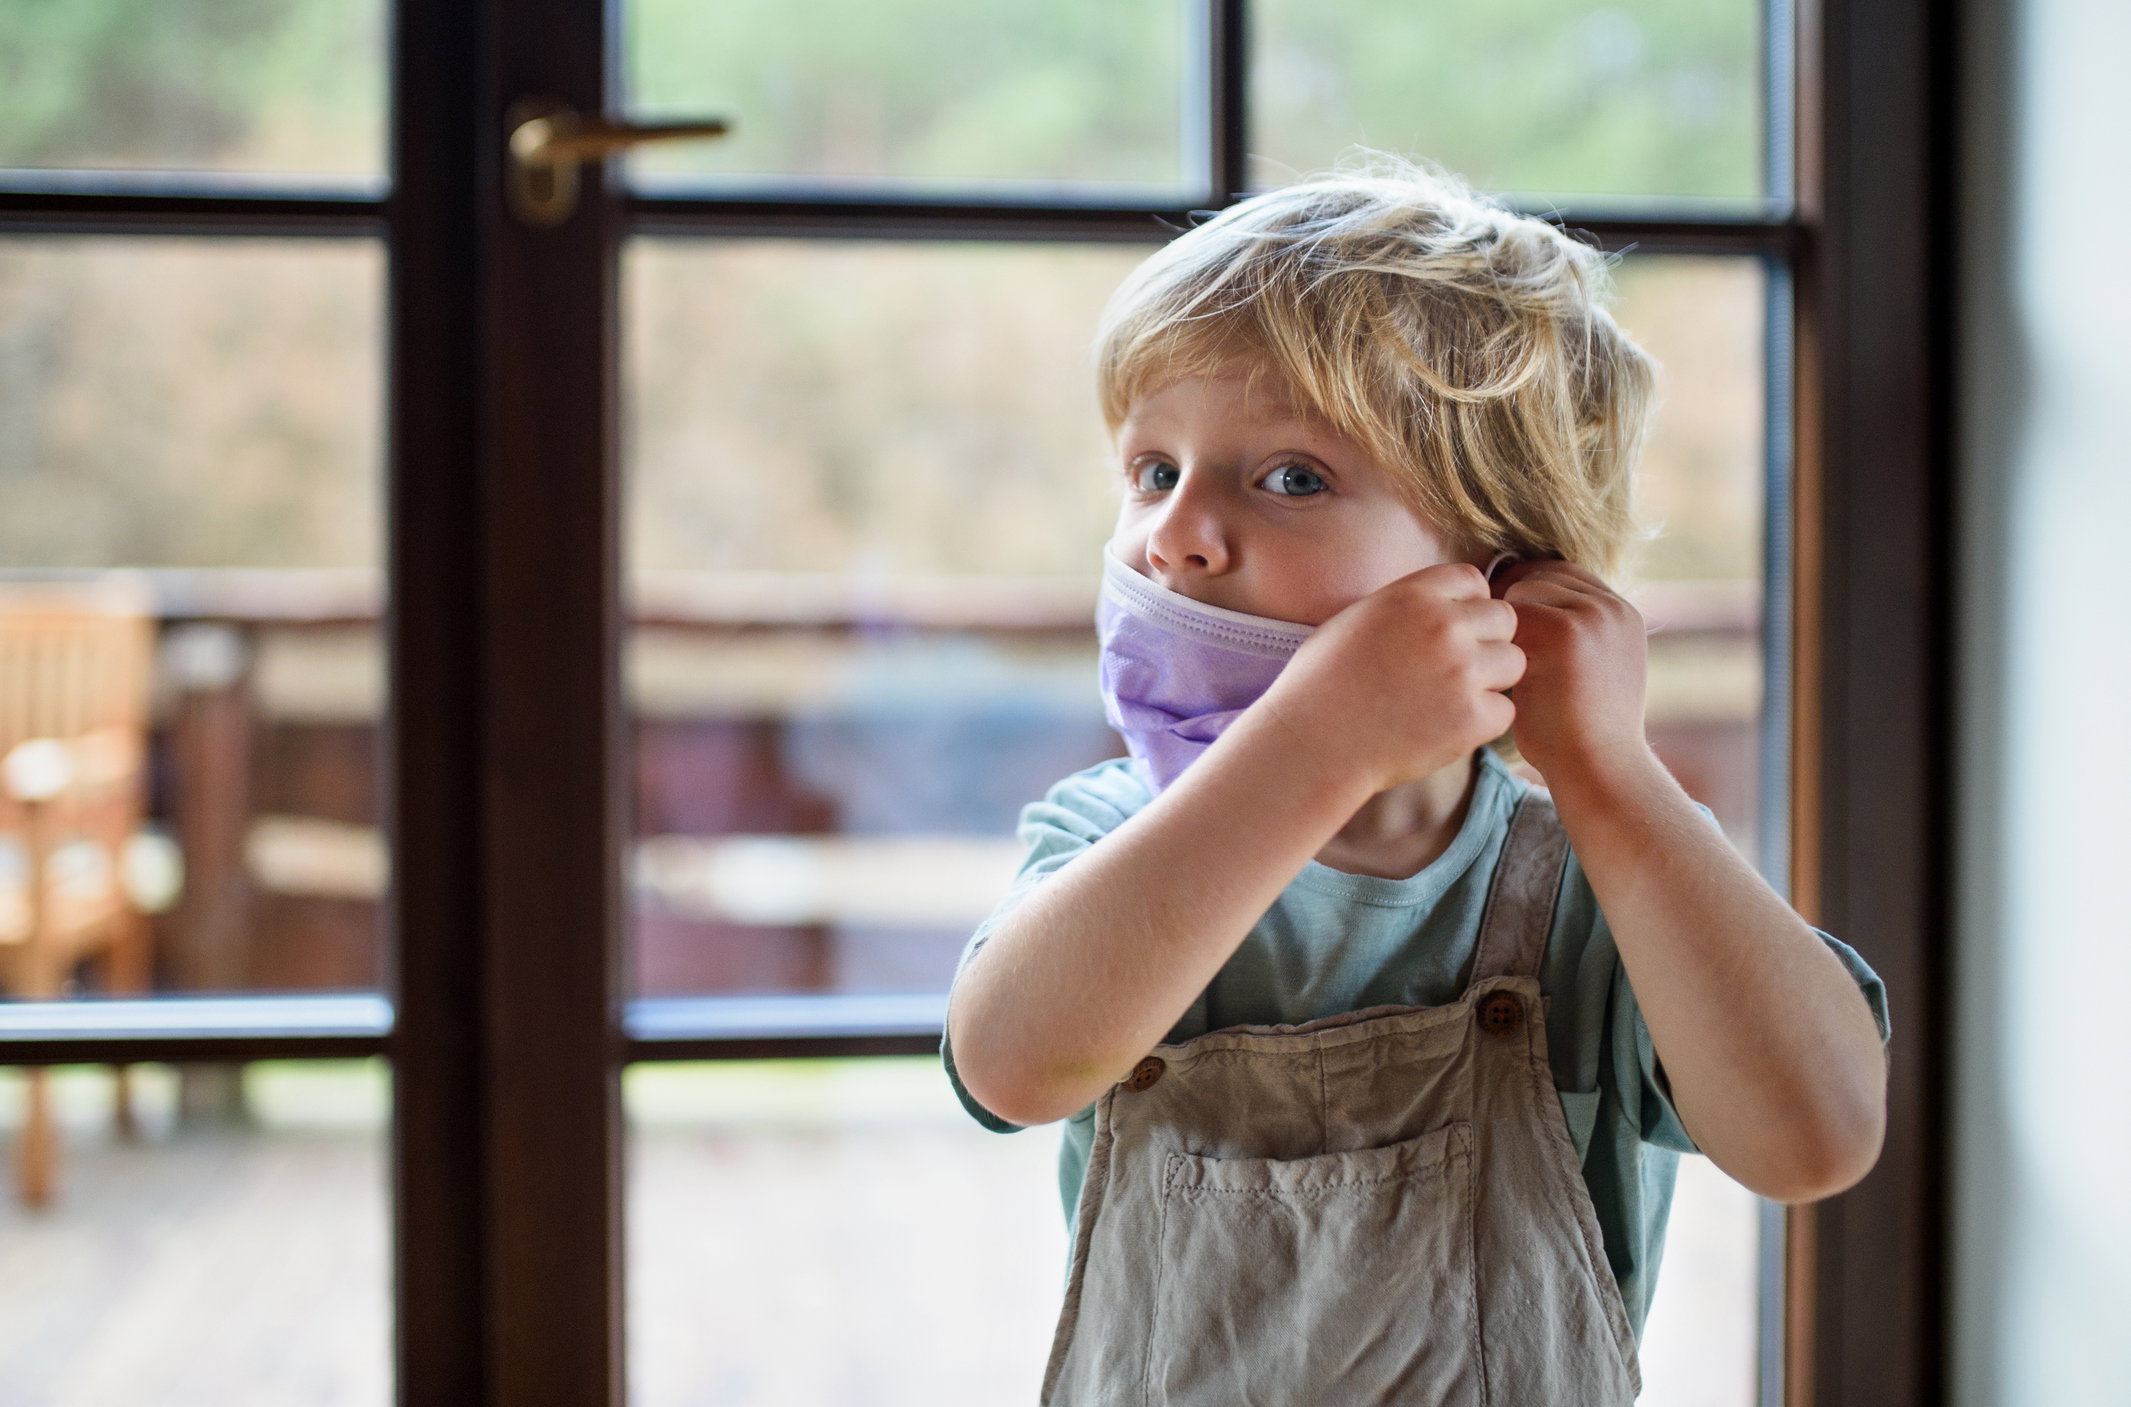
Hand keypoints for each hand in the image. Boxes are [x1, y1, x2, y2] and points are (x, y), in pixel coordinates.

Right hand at [1258, 562, 1524, 792]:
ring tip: (1453, 699)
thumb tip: (1439, 605)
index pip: (1473, 581)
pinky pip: (1505, 710)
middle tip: (1456, 669)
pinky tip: (1447, 728)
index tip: (1450, 630)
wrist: (1312, 743)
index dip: (1466, 606)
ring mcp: (1462, 672)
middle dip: (1487, 641)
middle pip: (1504, 619)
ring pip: (1513, 663)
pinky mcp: (1471, 719)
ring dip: (1491, 680)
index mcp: (1413, 595)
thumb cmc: (1319, 685)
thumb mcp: (1355, 620)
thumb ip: (1404, 606)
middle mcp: (1444, 626)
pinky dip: (1483, 722)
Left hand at [1492, 561, 1649, 782]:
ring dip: (1503, 619)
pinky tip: (1493, 664)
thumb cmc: (1580, 733)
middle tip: (1482, 627)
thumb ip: (1570, 638)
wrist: (1598, 767)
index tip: (1498, 614)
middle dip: (1510, 595)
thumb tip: (1519, 616)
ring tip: (1493, 653)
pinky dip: (1497, 636)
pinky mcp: (1566, 631)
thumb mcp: (1589, 673)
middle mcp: (1612, 608)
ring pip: (1523, 590)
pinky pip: (1511, 612)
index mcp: (1622, 615)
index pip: (1565, 575)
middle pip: (1544, 574)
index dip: (1527, 587)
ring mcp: (1592, 616)